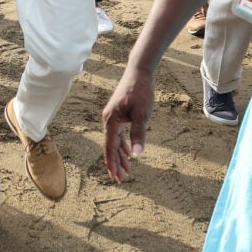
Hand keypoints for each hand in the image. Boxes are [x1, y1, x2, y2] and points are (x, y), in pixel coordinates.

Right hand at [102, 64, 154, 182]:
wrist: (138, 72)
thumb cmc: (141, 91)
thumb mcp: (142, 114)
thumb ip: (138, 134)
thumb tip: (138, 154)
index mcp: (111, 120)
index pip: (110, 147)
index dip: (112, 163)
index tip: (115, 177)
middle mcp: (109, 120)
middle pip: (111, 146)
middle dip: (116, 163)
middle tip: (121, 179)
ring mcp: (113, 117)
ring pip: (115, 141)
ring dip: (121, 155)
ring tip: (127, 170)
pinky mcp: (119, 113)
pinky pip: (119, 134)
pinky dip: (123, 144)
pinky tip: (129, 153)